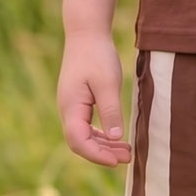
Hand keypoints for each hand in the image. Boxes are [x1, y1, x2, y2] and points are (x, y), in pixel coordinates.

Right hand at [57, 35, 132, 167]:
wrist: (86, 34)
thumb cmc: (97, 56)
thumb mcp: (108, 83)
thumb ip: (111, 111)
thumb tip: (116, 138)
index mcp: (70, 107)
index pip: (78, 142)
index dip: (97, 155)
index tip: (117, 161)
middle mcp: (67, 110)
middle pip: (80, 142)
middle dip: (103, 153)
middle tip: (128, 157)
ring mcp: (71, 106)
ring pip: (84, 135)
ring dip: (104, 145)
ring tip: (127, 151)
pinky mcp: (78, 102)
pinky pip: (86, 126)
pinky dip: (101, 134)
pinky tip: (117, 138)